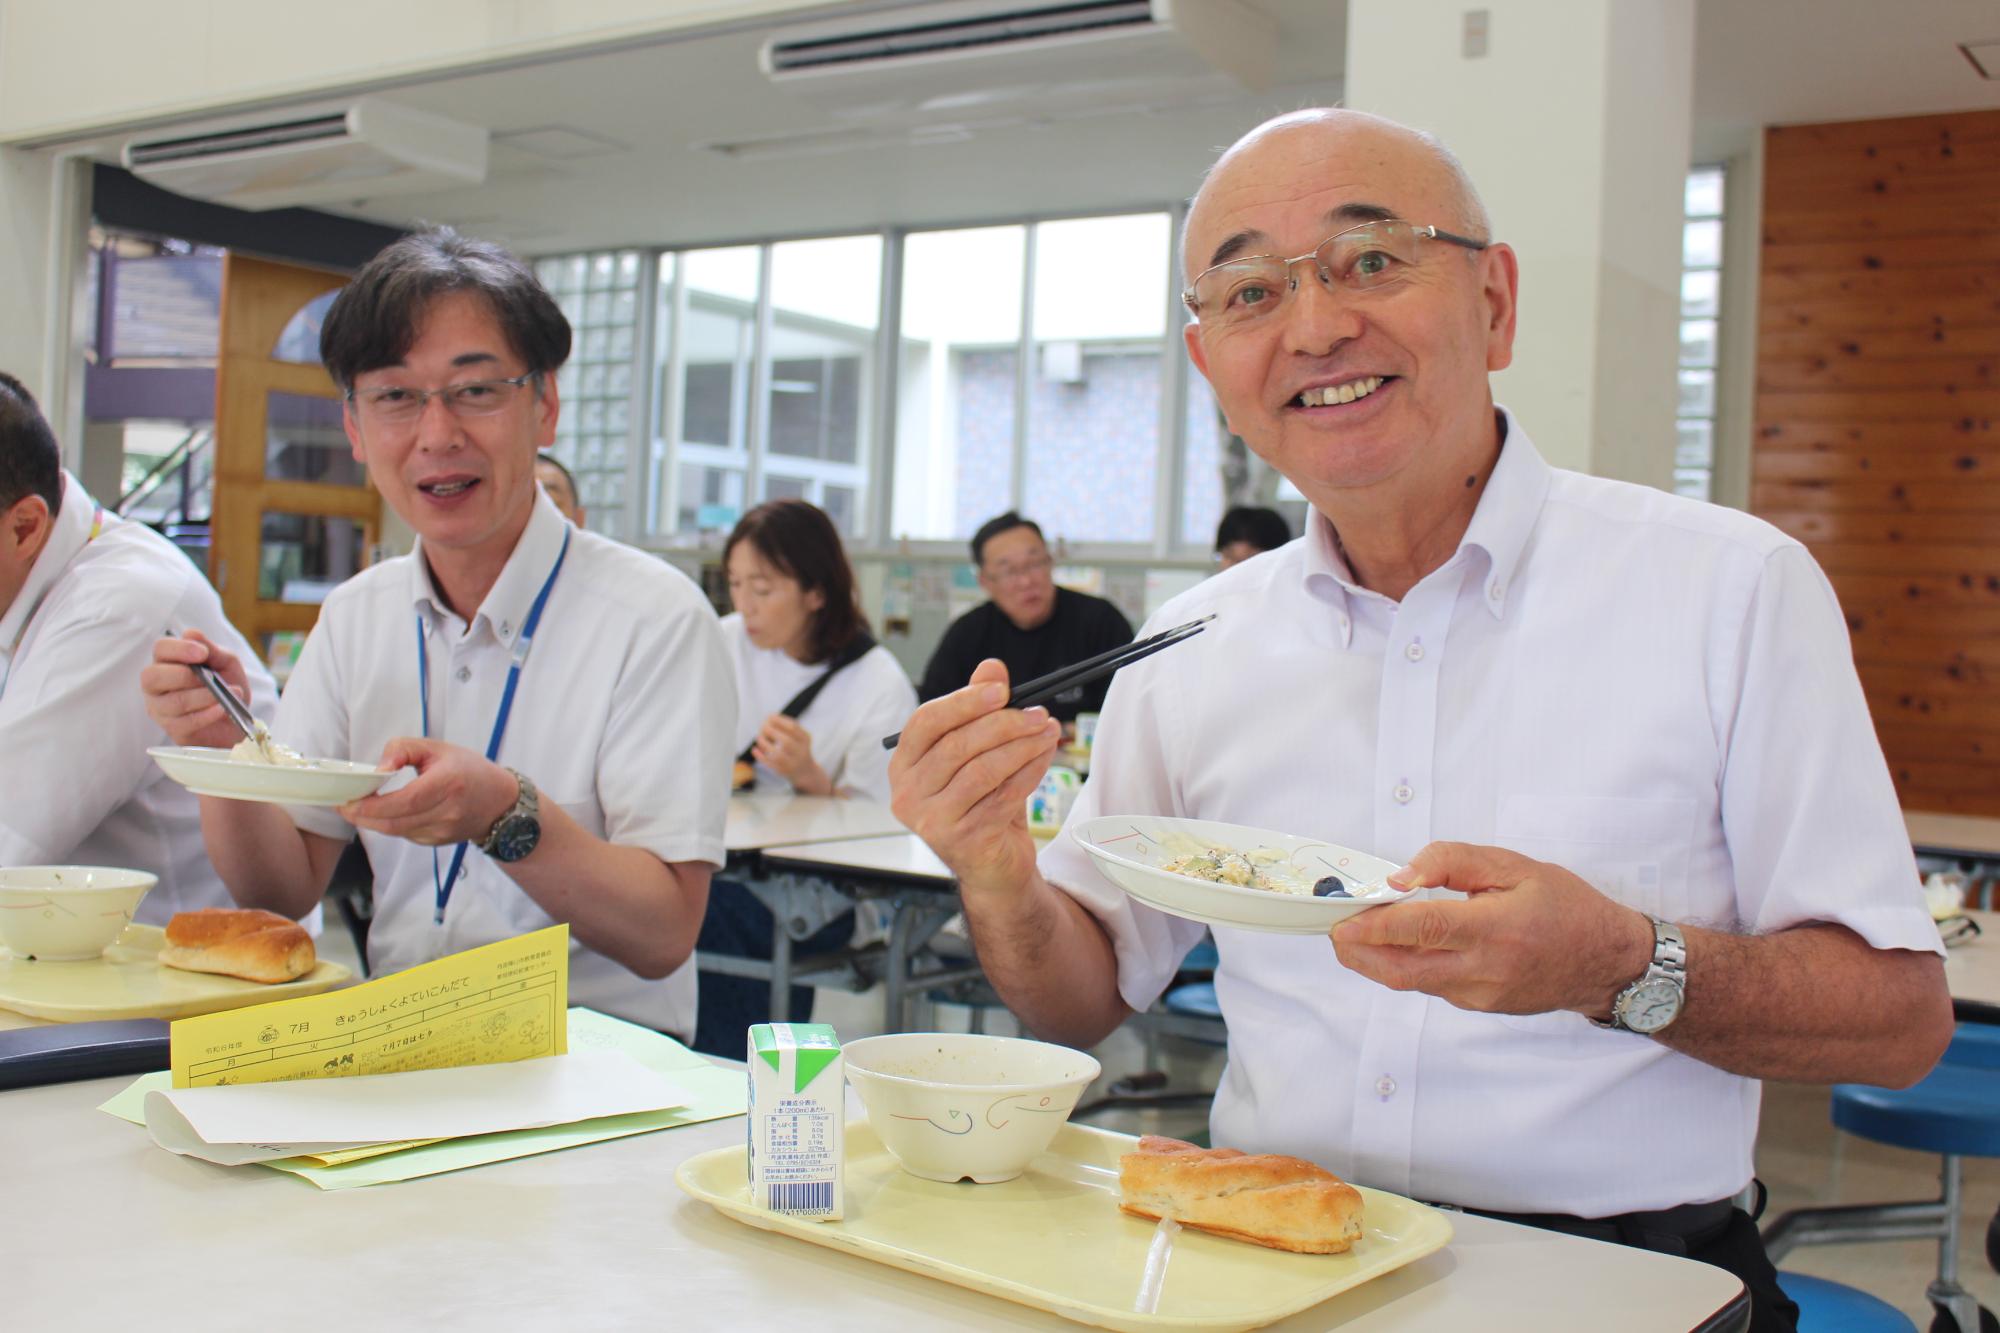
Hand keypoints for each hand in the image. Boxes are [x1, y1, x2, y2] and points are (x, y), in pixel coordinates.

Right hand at [140, 630, 254, 748]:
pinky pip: (185, 722)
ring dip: (204, 696)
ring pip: (173, 702)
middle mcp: (156, 685)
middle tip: (210, 677)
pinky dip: (208, 714)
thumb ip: (211, 649)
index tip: (202, 653)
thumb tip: (192, 633)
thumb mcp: (225, 663)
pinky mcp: (173, 730)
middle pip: (153, 677)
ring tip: (229, 694)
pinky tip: (223, 709)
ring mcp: (161, 709)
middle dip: (184, 676)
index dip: (179, 649)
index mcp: (167, 662)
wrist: (237, 718)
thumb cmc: (226, 685)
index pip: (160, 649)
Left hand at [338, 738, 517, 846]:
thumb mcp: (437, 748)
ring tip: (356, 809)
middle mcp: (448, 811)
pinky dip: (390, 825)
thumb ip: (403, 750)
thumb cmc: (467, 770)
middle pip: (396, 822)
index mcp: (449, 783)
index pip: (406, 800)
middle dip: (363, 816)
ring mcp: (444, 831)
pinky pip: (406, 835)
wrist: (499, 802)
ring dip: (373, 822)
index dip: (373, 804)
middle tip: (342, 807)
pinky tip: (384, 814)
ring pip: (397, 832)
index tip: (349, 800)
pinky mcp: (439, 842)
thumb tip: (377, 769)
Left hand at [752, 714, 830, 794]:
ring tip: (759, 737)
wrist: (805, 771)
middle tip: (763, 726)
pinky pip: (770, 765)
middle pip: (787, 742)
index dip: (779, 721)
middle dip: (772, 732)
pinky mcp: (783, 772)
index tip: (770, 716)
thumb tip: (769, 717)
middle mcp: (801, 753)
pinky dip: (761, 756)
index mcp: (805, 740)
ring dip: (765, 745)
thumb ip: (786, 727)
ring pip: (778, 756)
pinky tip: (755, 749)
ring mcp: (792, 764)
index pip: (793, 728)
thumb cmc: (798, 748)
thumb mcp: (798, 736)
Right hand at [888, 659, 1060, 900]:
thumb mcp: (979, 752)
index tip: (1002, 689)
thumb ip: (980, 709)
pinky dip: (1030, 773)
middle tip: (1038, 712)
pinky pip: (1003, 796)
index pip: (925, 722)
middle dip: (1004, 723)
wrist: (993, 866)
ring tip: (1049, 732)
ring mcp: (932, 821)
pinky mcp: (962, 841)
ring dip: (1022, 746)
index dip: (964, 701)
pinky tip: (1045, 758)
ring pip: (983, 770)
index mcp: (904, 766)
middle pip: (957, 745)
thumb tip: (991, 667)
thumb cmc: (981, 804)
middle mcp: (908, 794)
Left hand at [1329, 842, 1653, 1017]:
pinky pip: (1433, 985)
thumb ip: (1453, 862)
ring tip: (1355, 935)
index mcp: (1497, 929)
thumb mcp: (1513, 866)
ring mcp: (1481, 994)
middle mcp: (1485, 969)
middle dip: (1358, 954)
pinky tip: (1400, 944)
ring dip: (1377, 960)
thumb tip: (1402, 877)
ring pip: (1413, 981)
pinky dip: (1408, 965)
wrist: (1606, 962)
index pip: (1424, 928)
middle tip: (1332, 931)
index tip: (1342, 922)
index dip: (1377, 926)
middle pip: (1404, 970)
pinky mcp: (1479, 1006)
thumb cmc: (1564, 906)